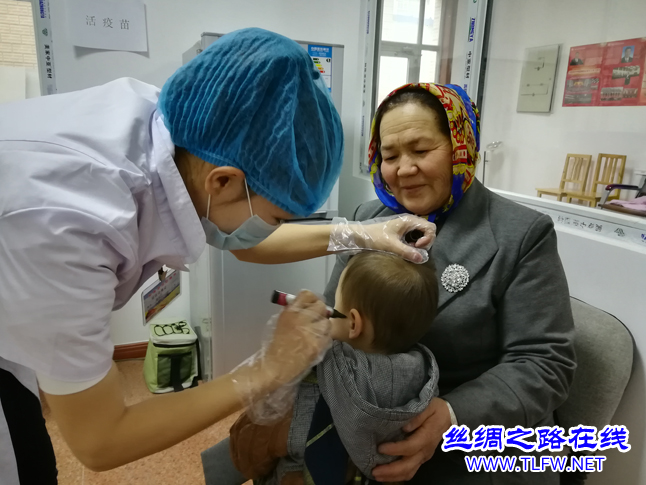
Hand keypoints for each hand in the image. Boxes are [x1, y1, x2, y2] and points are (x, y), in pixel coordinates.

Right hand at [230, 291, 331, 423]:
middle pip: (321, 306)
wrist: (275, 366)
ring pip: (327, 323)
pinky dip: (324, 339)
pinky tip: (316, 343)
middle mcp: (302, 319)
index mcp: (290, 312)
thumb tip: (306, 305)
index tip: (312, 305)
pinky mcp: (318, 345)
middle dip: (320, 312)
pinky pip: (328, 337)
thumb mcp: (281, 322)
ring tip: (316, 334)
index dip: (312, 299)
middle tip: (316, 319)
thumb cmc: (275, 345)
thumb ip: (293, 312)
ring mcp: (311, 332)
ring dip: (323, 327)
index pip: (307, 295)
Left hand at [357, 215, 436, 262]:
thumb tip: (422, 258)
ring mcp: (407, 225)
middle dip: (425, 242)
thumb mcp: (391, 246)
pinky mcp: (402, 231)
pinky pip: (414, 236)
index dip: (428, 238)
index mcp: (409, 220)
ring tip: (409, 250)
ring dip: (419, 243)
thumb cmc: (375, 237)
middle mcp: (410, 221)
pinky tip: (405, 248)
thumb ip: (407, 252)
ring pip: (422, 234)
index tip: (417, 246)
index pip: (431, 227)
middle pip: (428, 230)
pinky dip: (414, 243)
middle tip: (414, 250)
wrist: (360, 236)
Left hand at [372, 398, 451, 481]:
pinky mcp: (421, 458)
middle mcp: (425, 451)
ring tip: (377, 475)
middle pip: (408, 466)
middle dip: (390, 470)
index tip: (380, 448)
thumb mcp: (429, 406)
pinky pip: (410, 471)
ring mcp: (423, 456)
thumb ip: (418, 415)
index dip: (395, 449)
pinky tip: (386, 475)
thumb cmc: (437, 410)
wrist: (450, 417)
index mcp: (427, 437)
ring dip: (392, 476)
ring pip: (409, 472)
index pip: (410, 447)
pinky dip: (397, 476)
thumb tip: (405, 426)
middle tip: (374, 470)